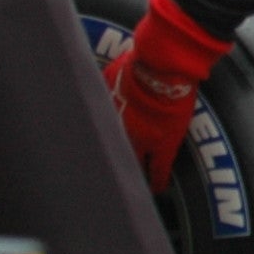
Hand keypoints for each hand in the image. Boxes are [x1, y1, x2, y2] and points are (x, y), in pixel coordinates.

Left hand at [104, 0, 234, 188]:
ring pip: (132, 166)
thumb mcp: (108, 76)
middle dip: (107, 167)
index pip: (95, 144)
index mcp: (106, 118)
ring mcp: (144, 139)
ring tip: (129, 188)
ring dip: (130, 175)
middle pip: (110, 157)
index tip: (88, 161)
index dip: (92, 154)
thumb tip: (87, 90)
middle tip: (103, 180)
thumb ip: (100, 90)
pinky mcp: (166, 142)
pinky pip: (160, 168)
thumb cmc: (136, 62)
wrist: (164, 63)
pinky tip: (156, 190)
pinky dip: (157, 180)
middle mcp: (120, 132)